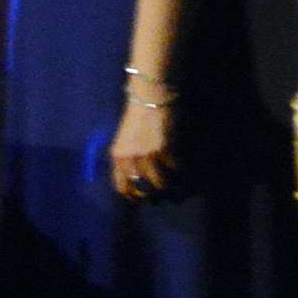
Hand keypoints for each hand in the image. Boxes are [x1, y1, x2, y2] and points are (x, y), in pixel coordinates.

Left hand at [110, 84, 177, 201]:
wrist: (149, 98)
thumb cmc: (137, 118)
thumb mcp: (124, 140)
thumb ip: (128, 159)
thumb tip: (139, 181)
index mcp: (116, 157)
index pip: (122, 187)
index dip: (134, 196)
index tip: (143, 199)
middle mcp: (129, 159)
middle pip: (144, 189)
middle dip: (155, 194)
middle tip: (164, 194)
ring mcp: (147, 156)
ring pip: (161, 183)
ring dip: (170, 185)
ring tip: (176, 184)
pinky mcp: (164, 150)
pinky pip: (175, 169)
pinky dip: (180, 169)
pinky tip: (181, 165)